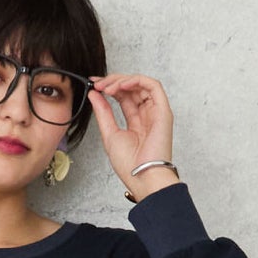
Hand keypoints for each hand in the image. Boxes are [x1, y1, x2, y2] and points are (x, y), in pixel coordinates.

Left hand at [85, 72, 179, 200]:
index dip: (109, 87)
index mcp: (135, 123)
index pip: (123, 97)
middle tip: (98, 85)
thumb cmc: (130, 165)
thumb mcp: (110, 134)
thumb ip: (103, 112)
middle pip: (132, 88)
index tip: (94, 86)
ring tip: (108, 87)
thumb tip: (94, 95)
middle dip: (113, 81)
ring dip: (123, 80)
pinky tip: (122, 85)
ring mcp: (156, 112)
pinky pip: (153, 86)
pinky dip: (137, 80)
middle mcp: (147, 115)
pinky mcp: (163, 110)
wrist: (142, 177)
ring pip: (141, 84)